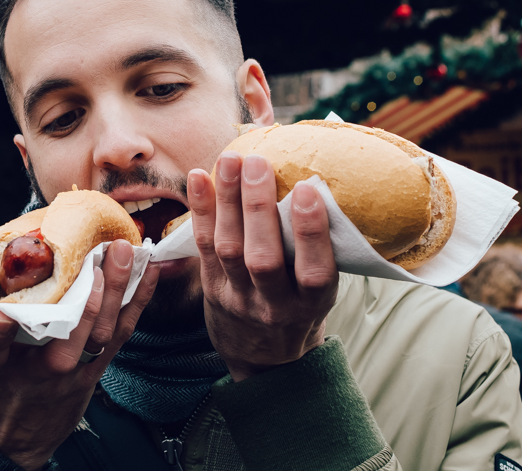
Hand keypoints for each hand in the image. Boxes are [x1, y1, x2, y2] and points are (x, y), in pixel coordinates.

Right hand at [0, 223, 159, 469]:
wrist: (17, 436)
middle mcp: (41, 370)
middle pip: (69, 335)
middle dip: (89, 295)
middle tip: (100, 252)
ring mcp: (76, 371)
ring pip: (103, 333)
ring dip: (118, 291)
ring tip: (126, 252)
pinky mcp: (98, 368)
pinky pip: (122, 335)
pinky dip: (137, 303)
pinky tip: (149, 273)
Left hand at [187, 152, 337, 381]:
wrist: (264, 359)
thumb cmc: (300, 308)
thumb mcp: (320, 292)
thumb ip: (318, 251)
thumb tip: (321, 182)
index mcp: (312, 304)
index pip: (314, 271)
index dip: (310, 232)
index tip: (307, 189)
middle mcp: (275, 305)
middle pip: (263, 257)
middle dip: (258, 208)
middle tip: (257, 163)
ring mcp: (239, 298)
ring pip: (229, 249)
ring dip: (227, 201)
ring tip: (230, 161)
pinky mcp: (211, 289)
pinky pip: (203, 248)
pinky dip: (201, 211)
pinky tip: (199, 178)